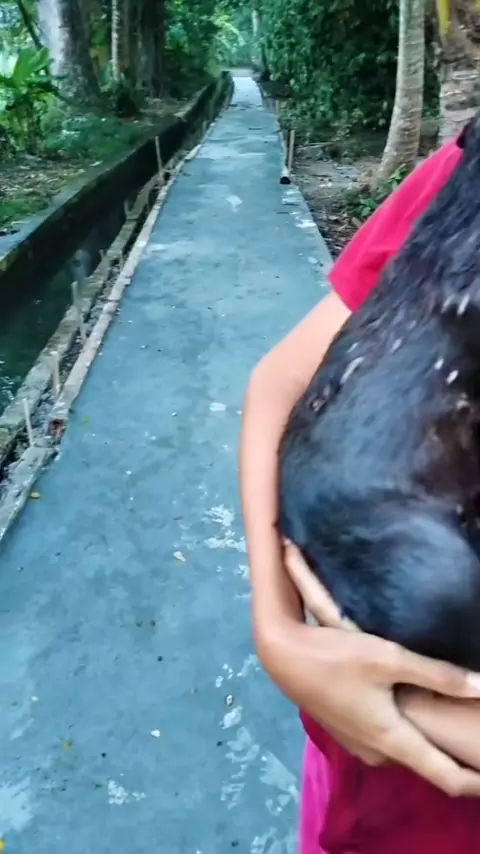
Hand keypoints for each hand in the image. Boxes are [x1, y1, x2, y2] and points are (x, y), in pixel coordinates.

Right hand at [258, 541, 479, 795]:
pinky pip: (386, 740)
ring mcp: (359, 745)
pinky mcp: (348, 732)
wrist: (284, 656)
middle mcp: (377, 752)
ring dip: (425, 740)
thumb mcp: (389, 658)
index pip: (446, 777)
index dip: (476, 782)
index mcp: (392, 739)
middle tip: (472, 736)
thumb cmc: (336, 656)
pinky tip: (406, 707)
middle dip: (453, 757)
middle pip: (427, 764)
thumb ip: (437, 674)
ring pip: (405, 750)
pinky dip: (403, 730)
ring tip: (445, 721)